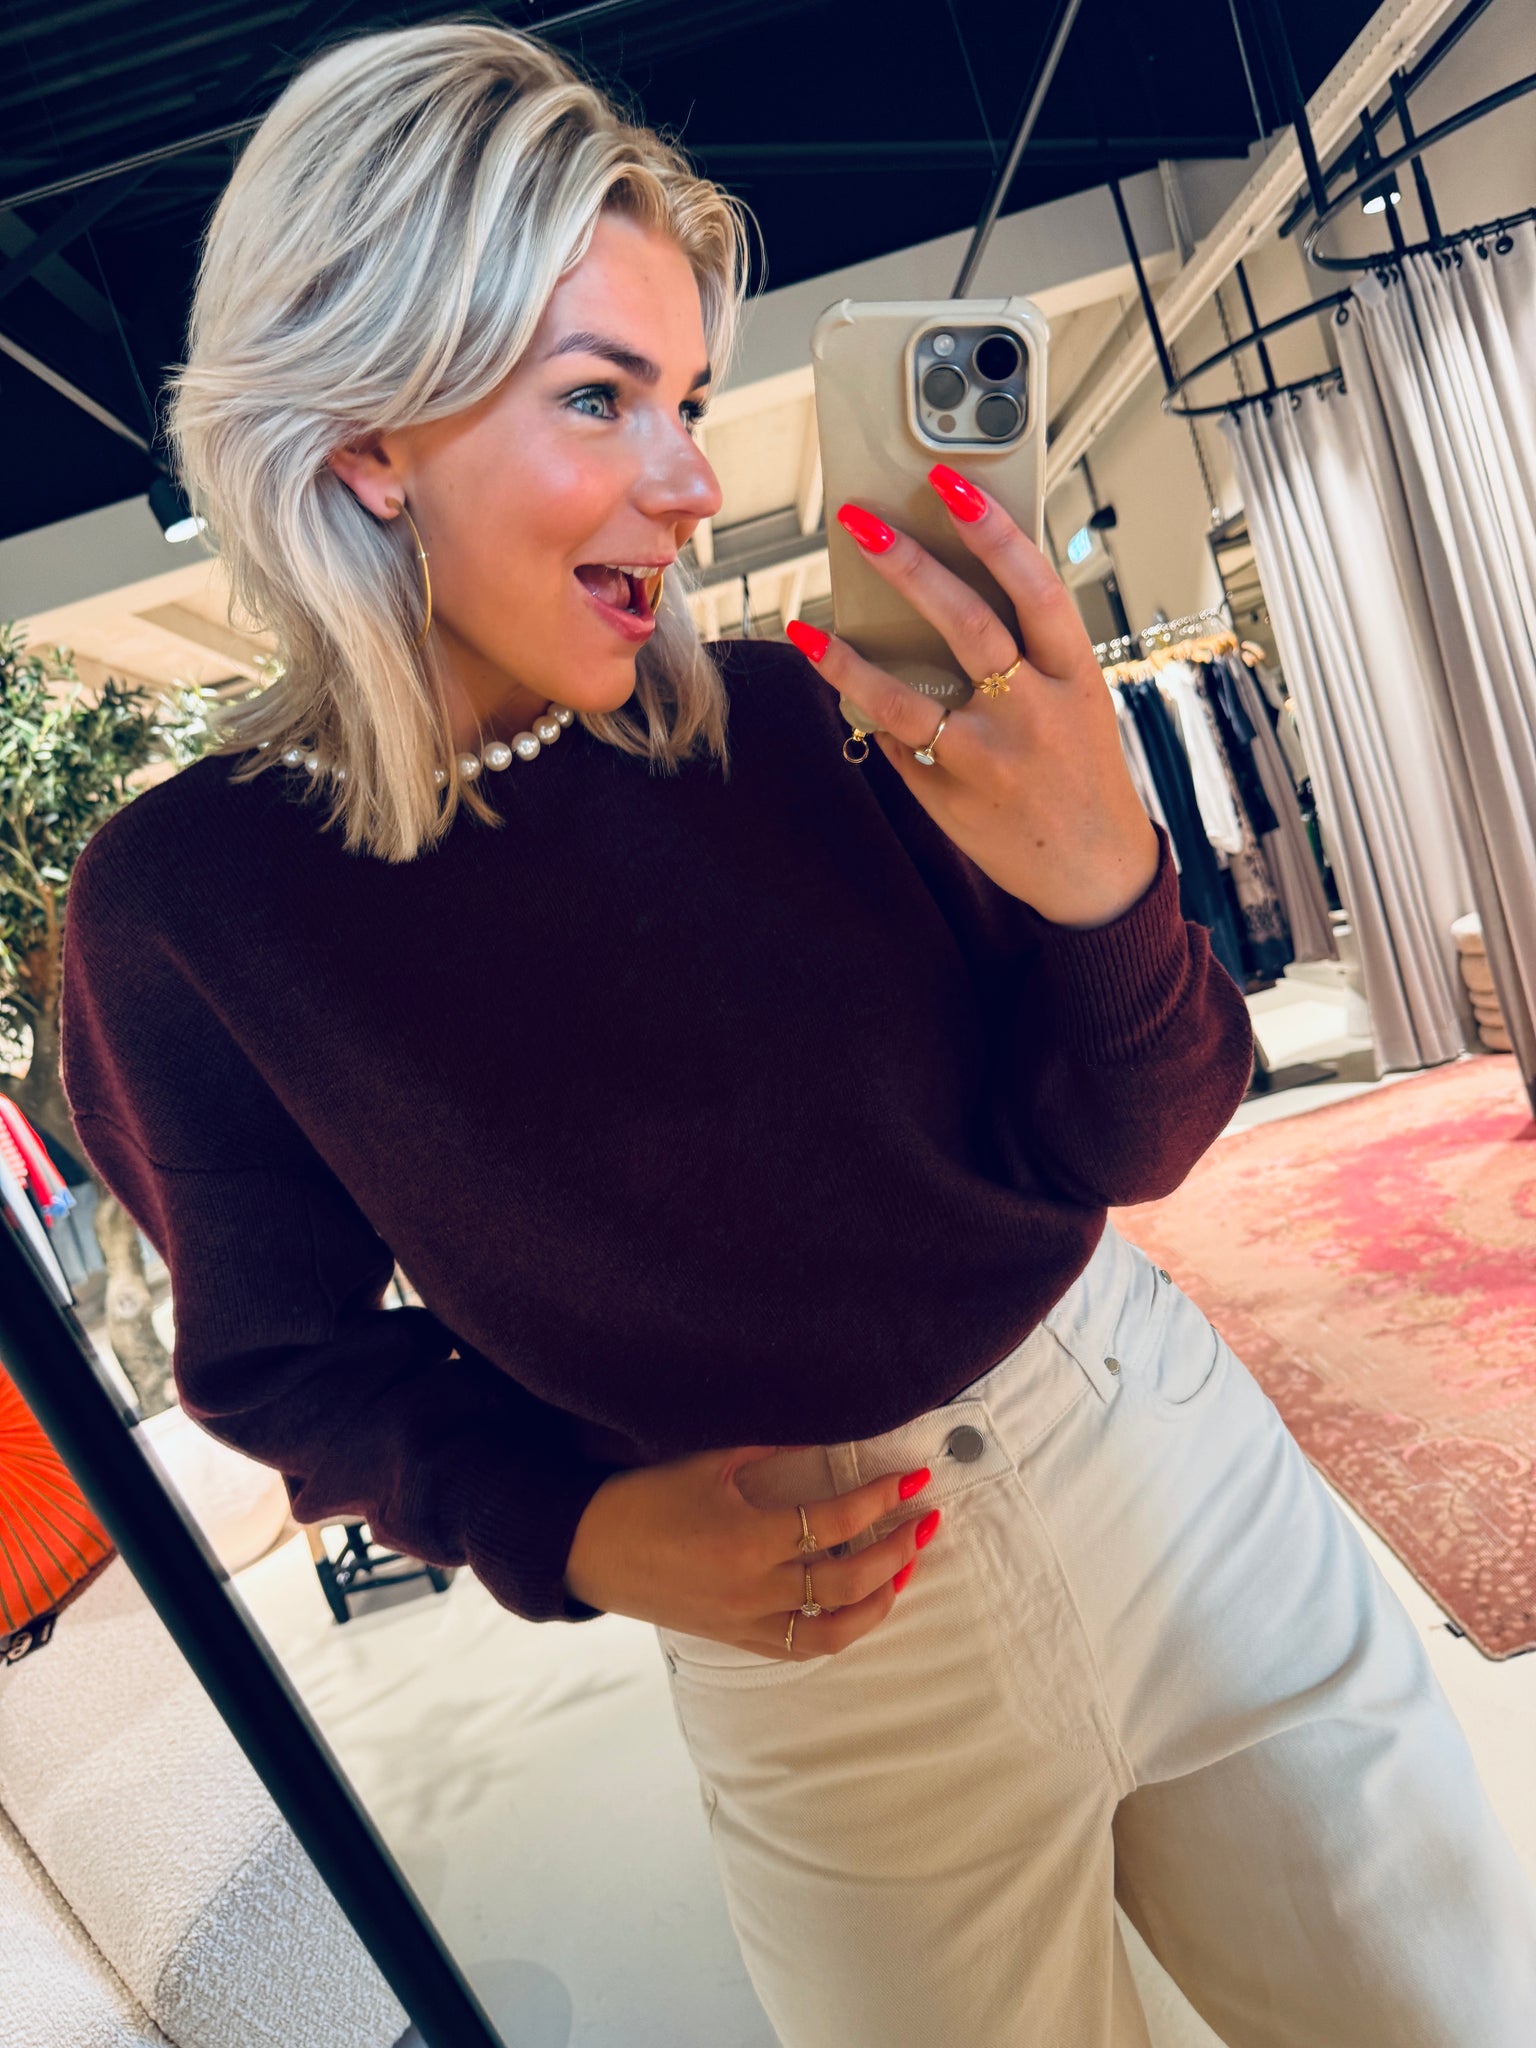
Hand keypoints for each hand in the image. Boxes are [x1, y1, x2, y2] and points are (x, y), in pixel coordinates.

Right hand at [563, 1443, 935, 1659]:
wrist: (586, 1548)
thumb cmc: (642, 1498)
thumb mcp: (706, 1462)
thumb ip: (769, 1448)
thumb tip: (824, 1430)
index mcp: (746, 1540)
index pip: (834, 1523)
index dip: (880, 1499)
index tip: (913, 1478)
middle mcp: (752, 1590)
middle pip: (847, 1581)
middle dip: (897, 1549)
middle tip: (926, 1519)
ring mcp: (745, 1622)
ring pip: (833, 1631)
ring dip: (879, 1601)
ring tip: (905, 1569)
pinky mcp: (735, 1638)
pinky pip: (800, 1648)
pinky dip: (838, 1630)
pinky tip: (859, 1605)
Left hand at [787, 465, 1159, 929]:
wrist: (1094, 870)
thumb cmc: (1081, 773)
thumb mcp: (1076, 702)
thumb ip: (1025, 656)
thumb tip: (938, 601)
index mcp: (1074, 673)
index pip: (1035, 585)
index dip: (992, 530)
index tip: (951, 484)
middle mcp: (1035, 710)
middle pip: (967, 623)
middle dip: (908, 566)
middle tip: (861, 523)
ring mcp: (991, 756)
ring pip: (908, 696)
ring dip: (850, 658)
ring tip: (810, 623)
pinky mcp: (954, 792)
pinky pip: (898, 742)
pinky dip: (867, 712)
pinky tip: (838, 683)